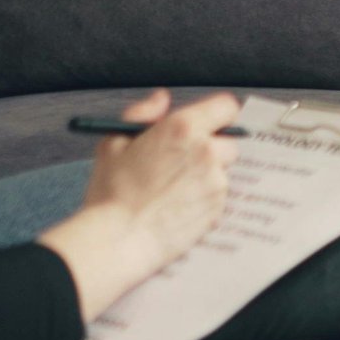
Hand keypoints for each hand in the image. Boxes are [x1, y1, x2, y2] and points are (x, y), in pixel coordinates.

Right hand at [82, 90, 240, 273]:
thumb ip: (142, 113)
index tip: (208, 124)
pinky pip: (218, 198)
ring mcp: (216, 182)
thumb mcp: (114, 142)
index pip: (226, 107)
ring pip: (222, 171)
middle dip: (212, 148)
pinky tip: (178, 208)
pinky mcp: (218, 209)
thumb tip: (163, 99)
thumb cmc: (110, 192)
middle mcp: (207, 151)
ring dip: (207, 176)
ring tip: (174, 191)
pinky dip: (204, 200)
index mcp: (183, 128)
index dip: (218, 115)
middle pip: (229, 141)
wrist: (117, 240)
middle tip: (183, 163)